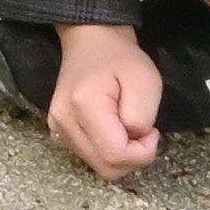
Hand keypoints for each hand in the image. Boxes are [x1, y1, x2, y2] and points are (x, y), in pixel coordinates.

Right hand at [42, 17, 165, 177]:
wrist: (91, 41)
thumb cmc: (121, 58)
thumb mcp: (146, 81)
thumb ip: (141, 117)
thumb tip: (133, 140)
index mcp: (84, 105)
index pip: (115, 154)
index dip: (142, 153)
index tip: (153, 132)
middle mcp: (64, 120)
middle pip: (106, 168)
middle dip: (133, 158)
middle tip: (143, 132)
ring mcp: (57, 126)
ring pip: (98, 166)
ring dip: (120, 156)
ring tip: (127, 128)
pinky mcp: (58, 129)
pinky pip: (88, 157)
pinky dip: (106, 153)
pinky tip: (113, 132)